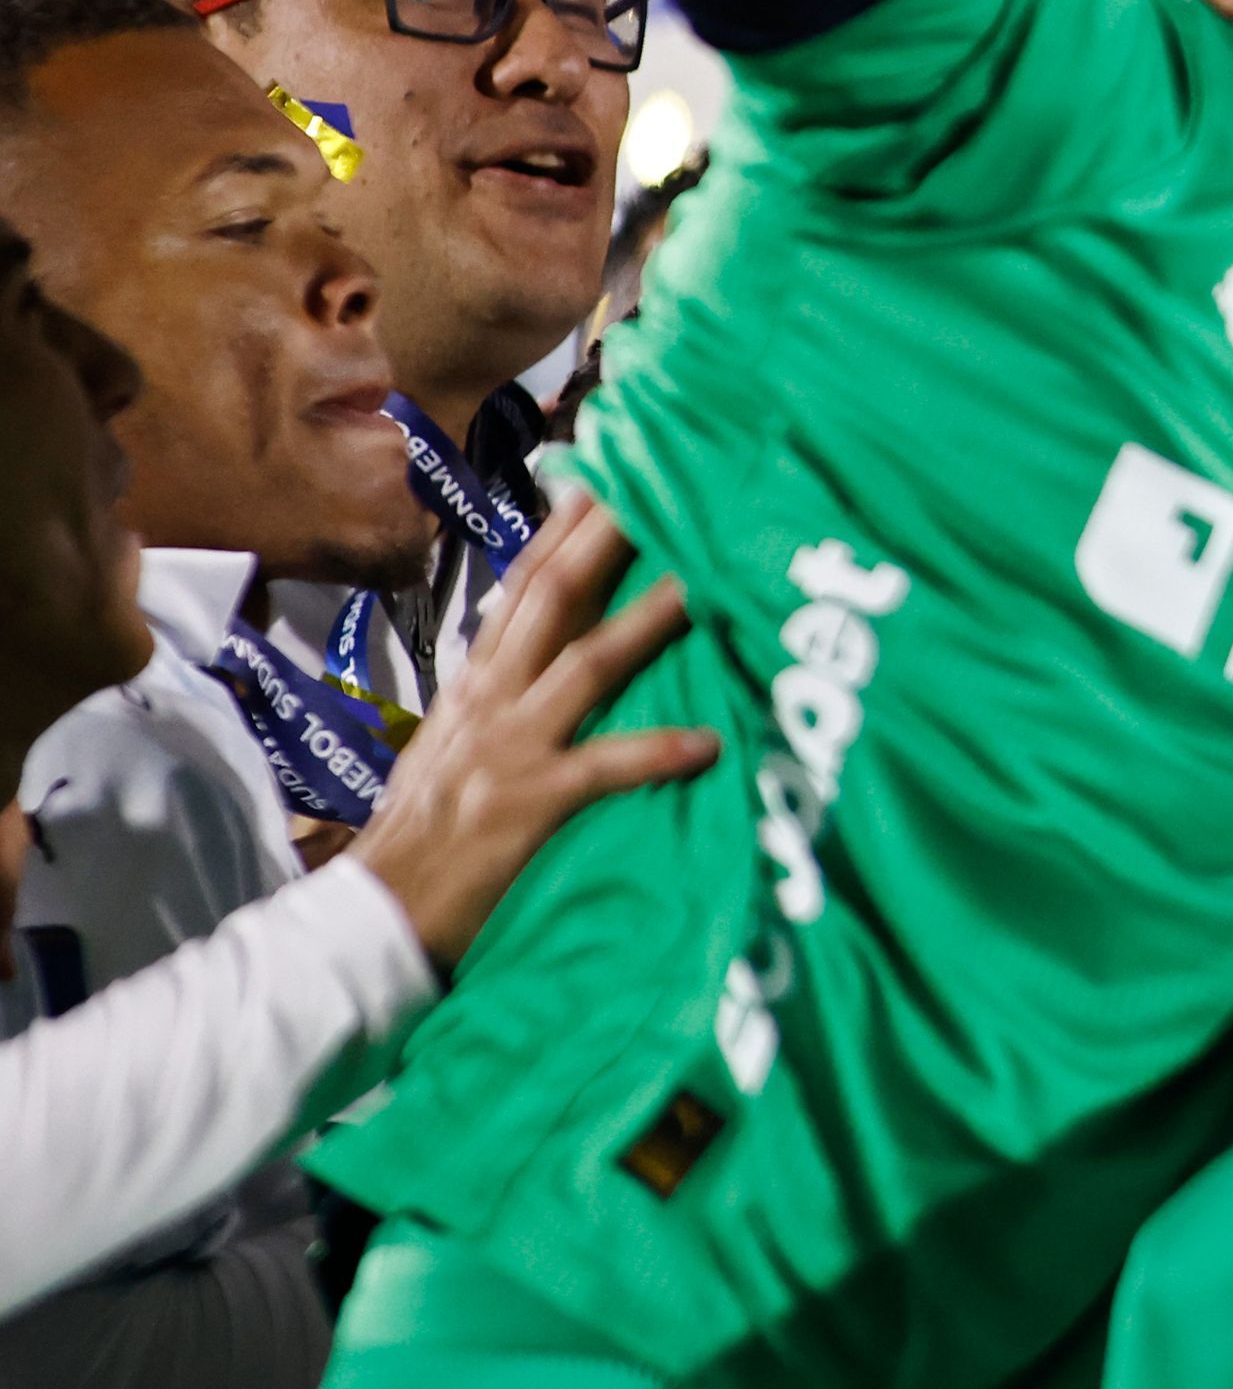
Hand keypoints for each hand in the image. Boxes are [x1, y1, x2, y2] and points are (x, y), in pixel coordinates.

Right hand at [360, 499, 720, 969]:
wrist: (368, 915)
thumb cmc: (421, 836)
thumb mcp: (452, 745)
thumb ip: (498, 696)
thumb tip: (539, 651)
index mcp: (476, 684)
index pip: (523, 587)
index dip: (565, 530)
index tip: (606, 473)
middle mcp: (492, 701)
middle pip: (553, 598)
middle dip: (606, 538)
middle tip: (661, 483)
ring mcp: (509, 749)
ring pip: (587, 665)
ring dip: (650, 622)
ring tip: (708, 584)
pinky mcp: (528, 806)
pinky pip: (601, 770)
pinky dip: (654, 753)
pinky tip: (707, 743)